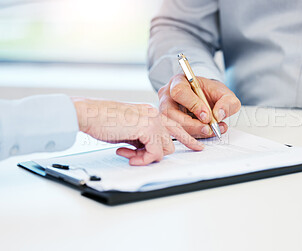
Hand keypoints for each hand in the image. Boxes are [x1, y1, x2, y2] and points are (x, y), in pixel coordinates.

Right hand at [72, 98, 203, 165]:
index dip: (188, 139)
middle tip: (134, 157)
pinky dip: (142, 159)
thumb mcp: (127, 132)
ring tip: (126, 154)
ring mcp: (153, 120)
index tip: (197, 147)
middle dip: (154, 154)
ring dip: (146, 157)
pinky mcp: (148, 128)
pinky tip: (126, 154)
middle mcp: (155, 115)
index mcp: (150, 113)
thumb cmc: (102, 121)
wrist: (88, 114)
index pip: (175, 127)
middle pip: (172, 141)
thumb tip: (146, 152)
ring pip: (165, 149)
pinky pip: (155, 153)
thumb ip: (140, 139)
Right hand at [158, 74, 240, 137]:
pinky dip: (192, 138)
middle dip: (191, 125)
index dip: (193, 105)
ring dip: (192, 134)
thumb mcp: (224, 93)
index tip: (207, 115)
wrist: (206, 99)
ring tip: (209, 132)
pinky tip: (205, 134)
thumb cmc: (210, 93)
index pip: (179, 92)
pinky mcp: (168, 125)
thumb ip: (227, 101)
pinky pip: (176, 134)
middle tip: (207, 129)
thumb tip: (219, 114)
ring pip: (171, 127)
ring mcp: (165, 111)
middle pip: (170, 113)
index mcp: (179, 82)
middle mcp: (167, 96)